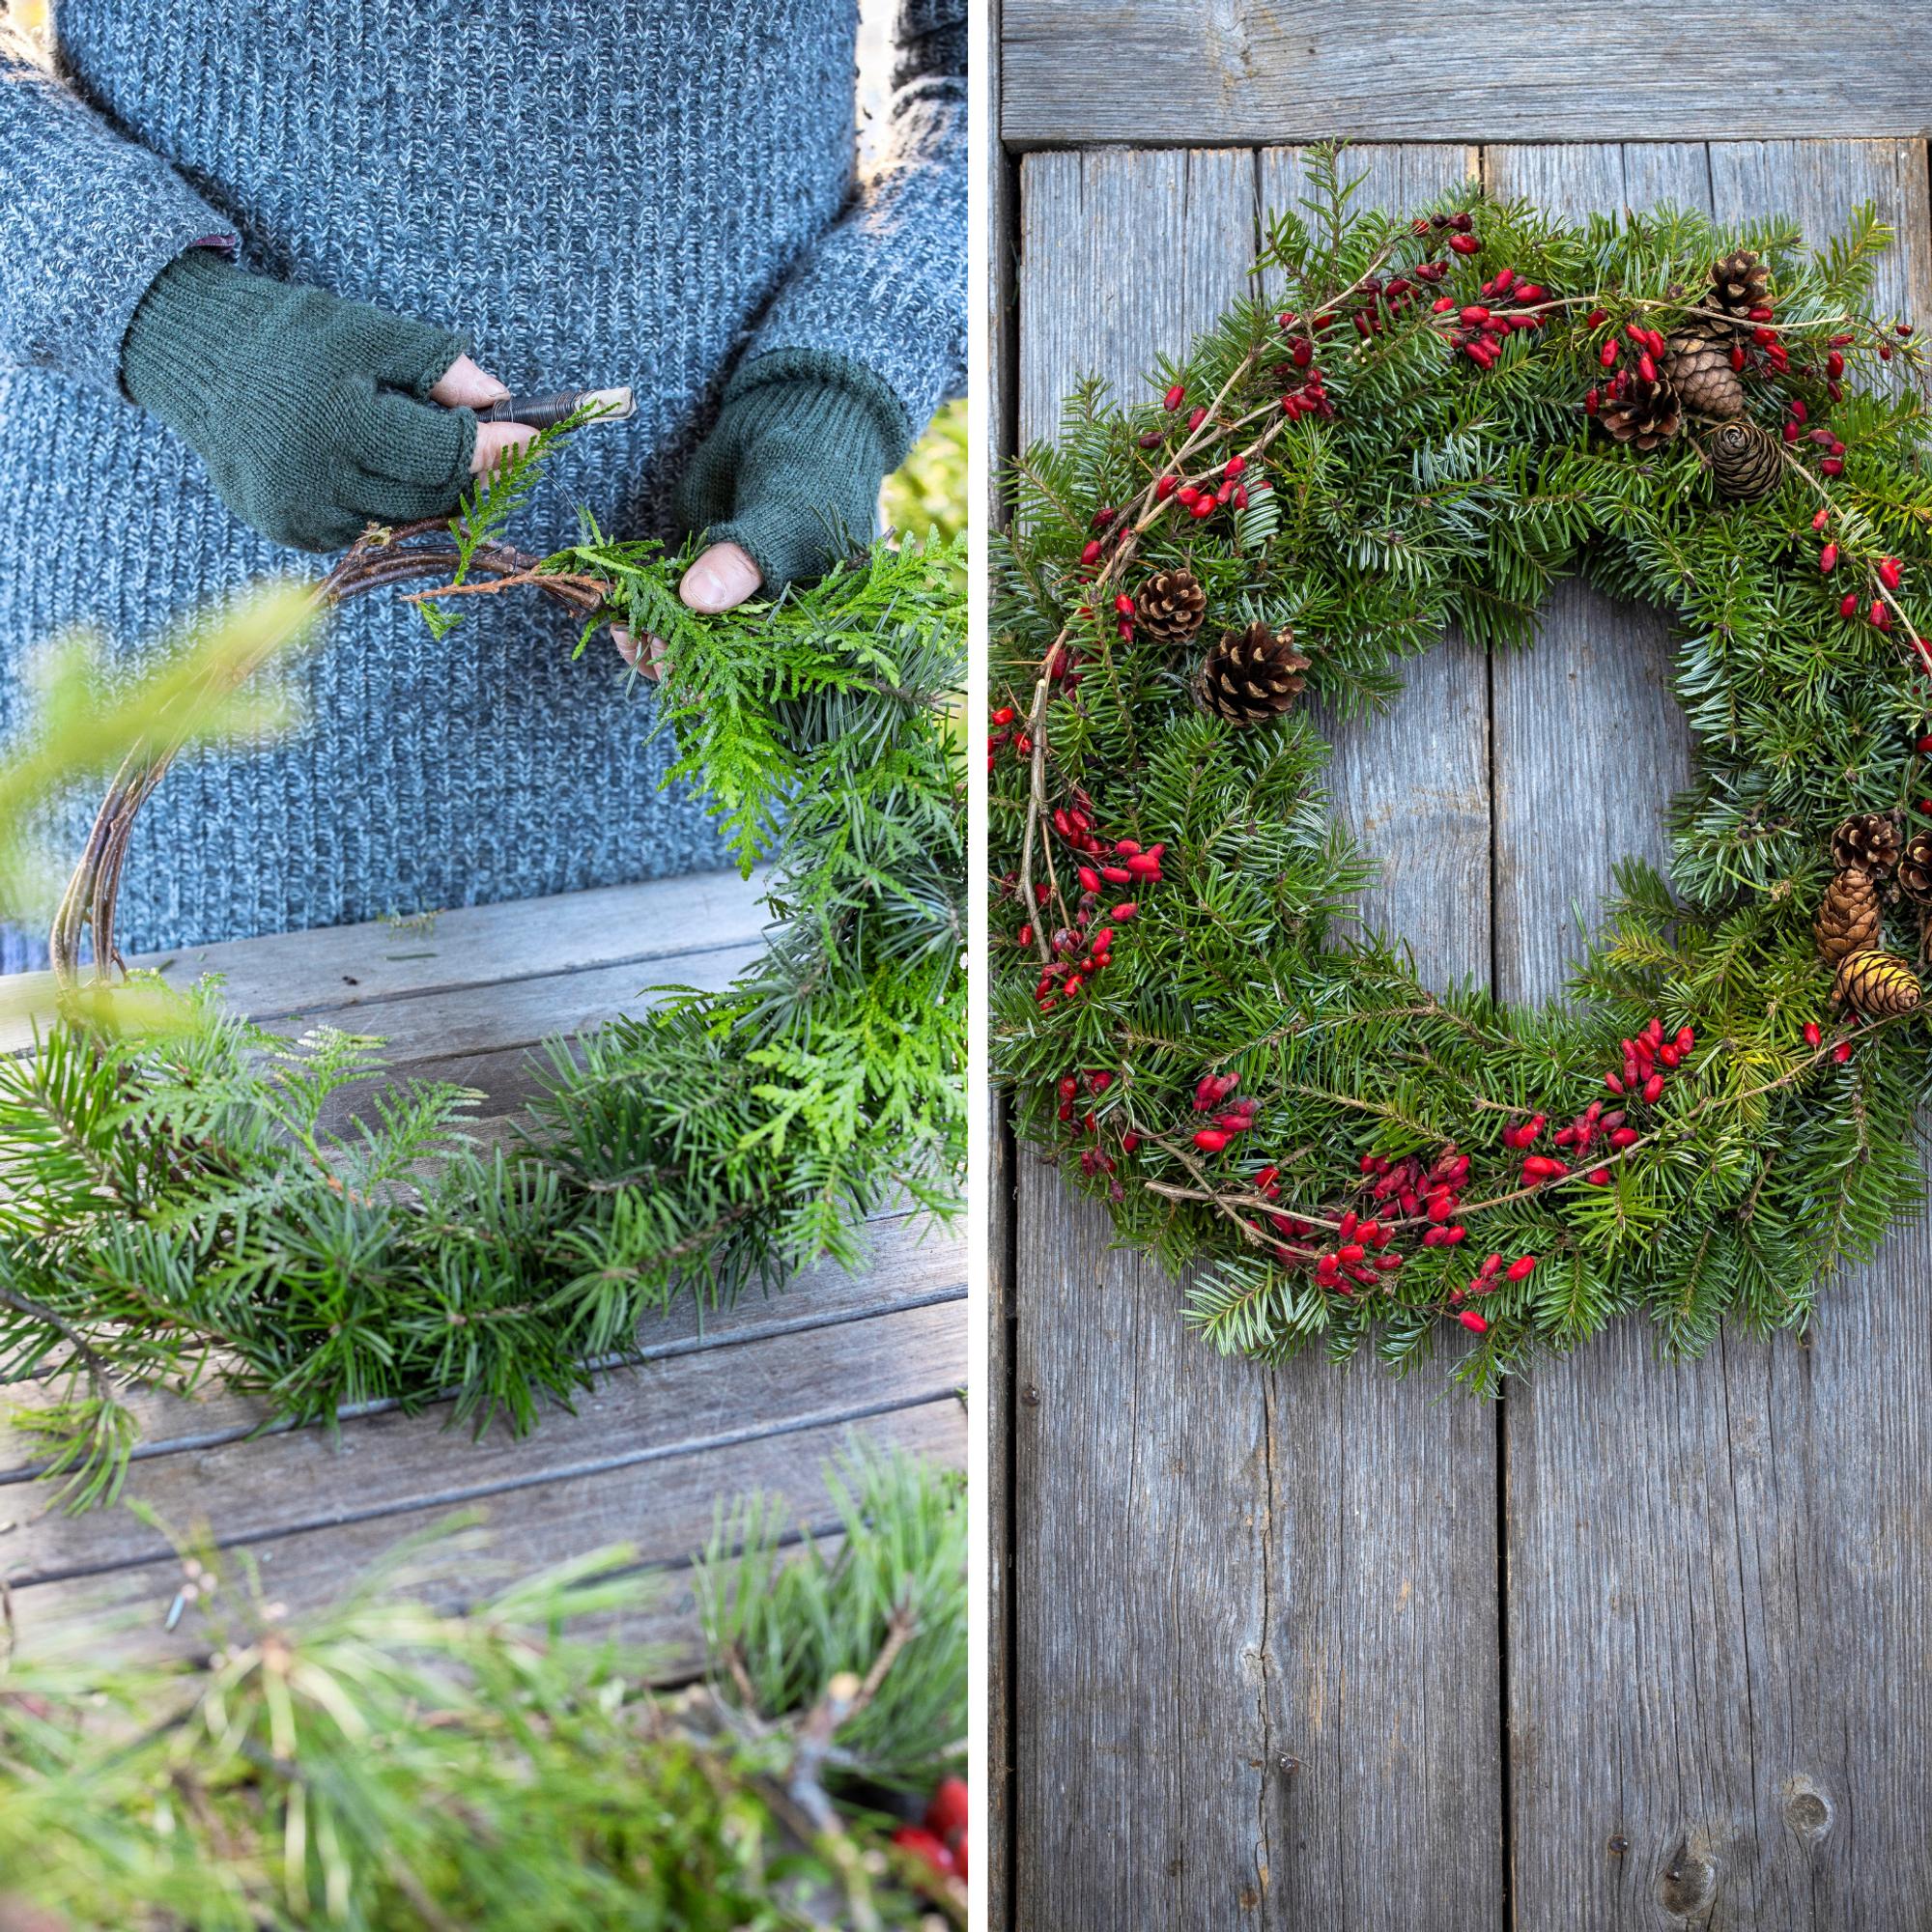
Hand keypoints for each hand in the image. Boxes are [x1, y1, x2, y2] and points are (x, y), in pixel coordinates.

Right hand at [122, 250, 539, 552]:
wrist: (200, 358)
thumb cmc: (295, 336)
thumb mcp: (372, 331)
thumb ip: (440, 366)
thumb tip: (502, 402)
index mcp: (341, 422)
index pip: (443, 454)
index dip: (494, 446)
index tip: (530, 436)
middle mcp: (318, 478)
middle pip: (430, 496)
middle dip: (463, 469)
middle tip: (475, 439)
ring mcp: (300, 512)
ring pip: (401, 519)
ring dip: (423, 489)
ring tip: (410, 444)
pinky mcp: (288, 530)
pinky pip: (363, 529)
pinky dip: (380, 502)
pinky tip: (363, 465)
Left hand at [617, 352, 901, 678]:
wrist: (796, 410)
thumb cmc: (813, 468)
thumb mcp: (783, 513)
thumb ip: (743, 558)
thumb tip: (697, 602)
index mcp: (805, 621)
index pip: (758, 674)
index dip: (717, 678)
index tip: (677, 666)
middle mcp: (768, 618)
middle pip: (717, 666)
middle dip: (676, 664)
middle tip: (644, 645)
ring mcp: (731, 595)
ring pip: (687, 644)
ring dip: (651, 645)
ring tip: (622, 631)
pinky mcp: (700, 569)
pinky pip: (668, 607)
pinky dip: (642, 614)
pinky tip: (617, 615)